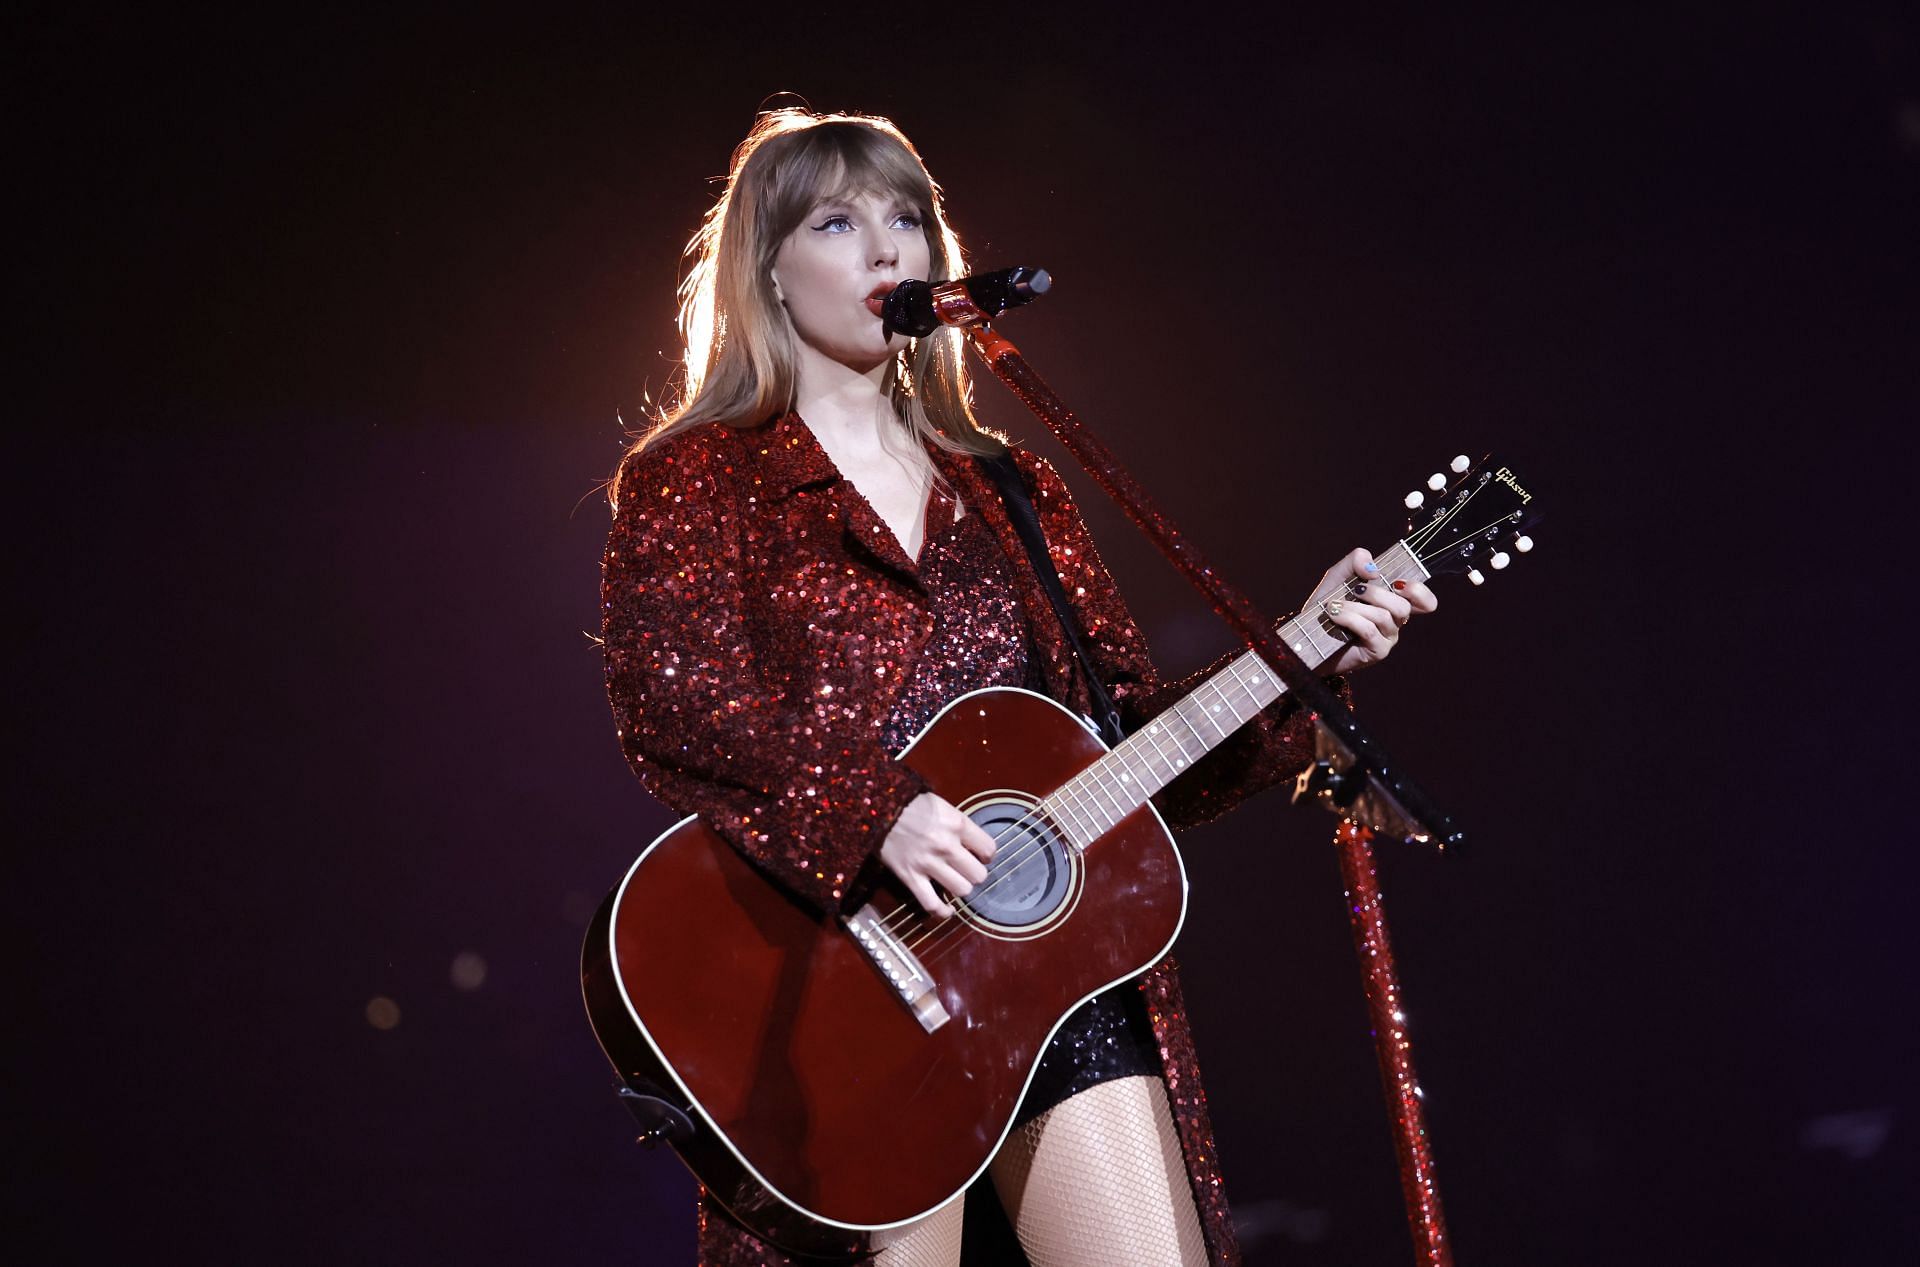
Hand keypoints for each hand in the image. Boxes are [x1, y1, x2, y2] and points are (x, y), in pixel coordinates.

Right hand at [879, 793, 998, 917]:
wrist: (878, 809)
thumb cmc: (911, 804)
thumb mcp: (942, 806)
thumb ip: (959, 825)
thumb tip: (974, 845)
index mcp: (957, 824)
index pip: (989, 849)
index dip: (987, 855)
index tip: (980, 855)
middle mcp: (946, 846)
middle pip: (978, 875)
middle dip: (975, 873)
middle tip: (966, 869)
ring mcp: (928, 864)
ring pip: (962, 890)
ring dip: (960, 888)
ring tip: (955, 881)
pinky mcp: (910, 877)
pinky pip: (932, 904)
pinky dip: (942, 911)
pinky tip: (947, 909)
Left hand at [1303, 547, 1437, 675]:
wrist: (1309, 634)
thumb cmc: (1329, 604)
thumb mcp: (1339, 576)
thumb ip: (1356, 561)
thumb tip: (1373, 567)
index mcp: (1393, 601)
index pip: (1424, 601)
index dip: (1420, 592)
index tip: (1397, 583)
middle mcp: (1396, 621)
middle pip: (1403, 606)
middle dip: (1377, 594)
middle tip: (1355, 591)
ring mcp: (1388, 638)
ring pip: (1384, 616)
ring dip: (1355, 607)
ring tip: (1333, 605)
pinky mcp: (1376, 651)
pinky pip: (1369, 630)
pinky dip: (1349, 618)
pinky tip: (1333, 615)